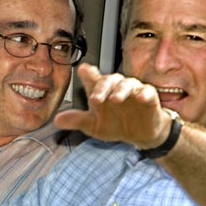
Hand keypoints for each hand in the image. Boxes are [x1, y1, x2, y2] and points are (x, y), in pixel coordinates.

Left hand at [54, 63, 170, 148]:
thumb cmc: (115, 124)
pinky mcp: (149, 97)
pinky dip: (144, 93)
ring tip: (115, 99)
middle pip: (109, 79)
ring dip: (121, 90)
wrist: (139, 134)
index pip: (92, 77)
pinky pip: (147, 91)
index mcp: (101, 91)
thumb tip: (57, 120)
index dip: (88, 73)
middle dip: (101, 87)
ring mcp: (133, 91)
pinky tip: (141, 98)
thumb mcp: (93, 125)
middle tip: (95, 98)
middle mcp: (116, 87)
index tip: (83, 71)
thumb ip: (77, 120)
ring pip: (127, 83)